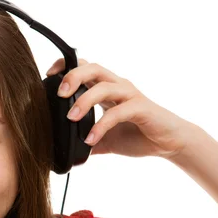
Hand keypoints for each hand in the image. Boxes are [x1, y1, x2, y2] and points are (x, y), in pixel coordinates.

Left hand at [45, 58, 192, 159]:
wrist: (169, 144)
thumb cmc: (137, 135)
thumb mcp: (104, 139)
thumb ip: (85, 139)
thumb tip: (63, 150)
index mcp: (107, 88)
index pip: (85, 67)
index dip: (66, 66)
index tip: (48, 75)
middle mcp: (118, 86)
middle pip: (93, 68)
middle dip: (73, 77)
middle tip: (59, 94)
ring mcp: (130, 95)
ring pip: (104, 87)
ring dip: (84, 101)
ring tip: (71, 118)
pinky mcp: (141, 108)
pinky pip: (118, 112)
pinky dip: (101, 125)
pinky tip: (90, 139)